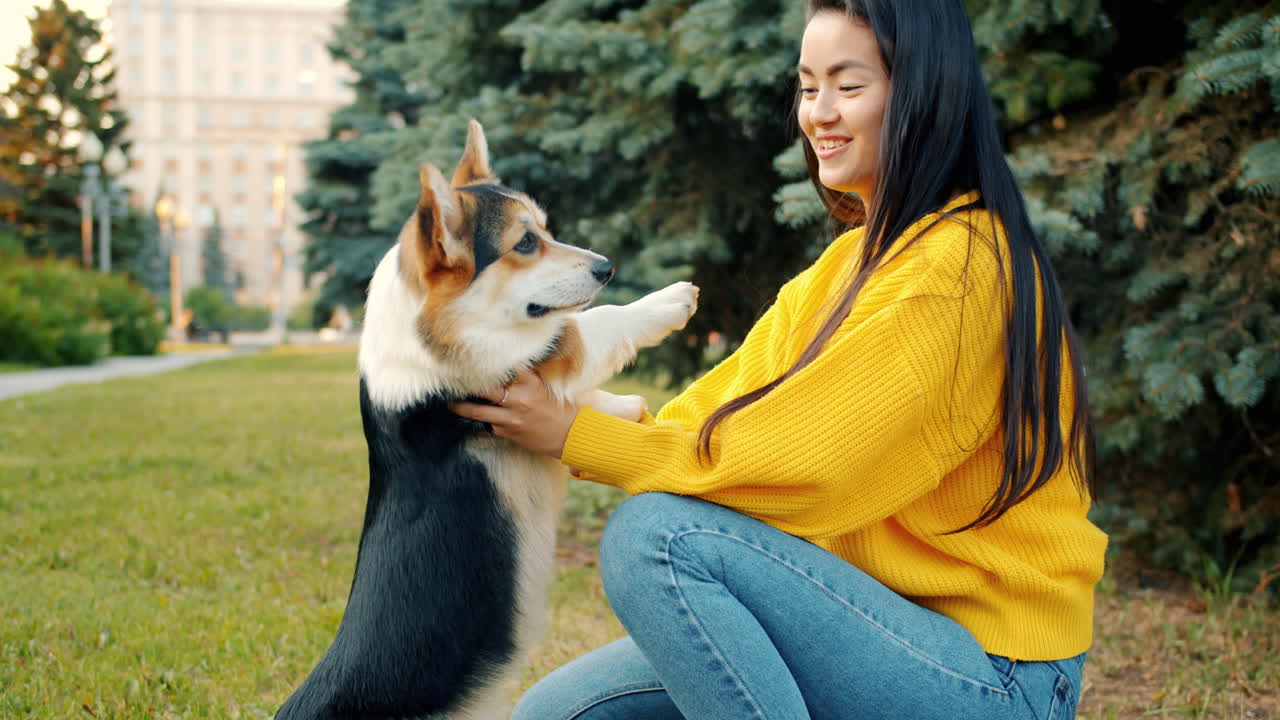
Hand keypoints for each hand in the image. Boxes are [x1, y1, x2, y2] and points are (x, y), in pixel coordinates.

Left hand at [450, 369, 577, 458]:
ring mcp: (512, 418)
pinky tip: (470, 419)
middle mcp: (519, 399)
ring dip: (462, 407)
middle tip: (452, 378)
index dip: (486, 363)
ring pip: (478, 412)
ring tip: (450, 403)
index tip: (470, 357)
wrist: (570, 434)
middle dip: (467, 384)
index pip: (504, 367)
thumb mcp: (544, 385)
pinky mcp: (508, 433)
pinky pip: (487, 426)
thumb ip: (524, 376)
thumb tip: (502, 365)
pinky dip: (480, 422)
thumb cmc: (557, 406)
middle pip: (485, 389)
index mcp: (530, 383)